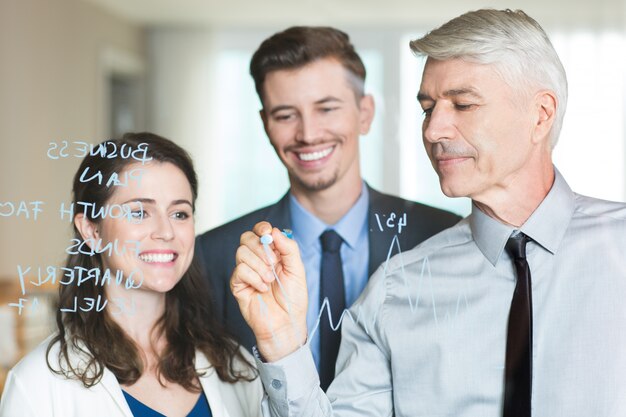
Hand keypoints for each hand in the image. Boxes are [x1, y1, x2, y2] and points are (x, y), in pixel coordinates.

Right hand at [230, 221, 307, 360]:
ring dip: (259, 265)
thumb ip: (289, 248)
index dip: (262, 227)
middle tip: (274, 263)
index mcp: (272, 253)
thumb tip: (275, 231)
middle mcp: (257, 260)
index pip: (260, 231)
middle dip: (261, 247)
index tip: (268, 232)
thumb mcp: (297, 270)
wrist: (286, 324)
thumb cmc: (293, 299)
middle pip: (247, 238)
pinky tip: (262, 288)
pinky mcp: (238, 285)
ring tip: (270, 280)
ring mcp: (246, 272)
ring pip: (241, 252)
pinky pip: (239, 270)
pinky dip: (253, 277)